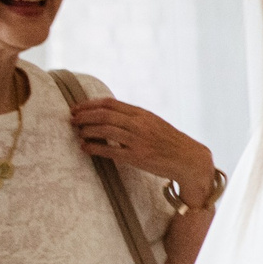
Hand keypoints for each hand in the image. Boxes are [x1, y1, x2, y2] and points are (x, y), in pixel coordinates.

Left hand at [70, 97, 213, 194]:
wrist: (190, 159)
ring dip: (86, 130)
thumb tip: (110, 115)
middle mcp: (140, 125)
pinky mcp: (137, 157)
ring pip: (104, 130)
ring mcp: (138, 140)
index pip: (110, 103)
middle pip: (104, 115)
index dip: (90, 104)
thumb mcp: (155, 124)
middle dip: (84, 116)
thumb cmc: (171, 143)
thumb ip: (135, 119)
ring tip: (78, 132)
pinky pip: (109, 150)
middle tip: (72, 119)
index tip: (77, 108)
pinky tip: (85, 147)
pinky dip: (93, 147)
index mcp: (144, 114)